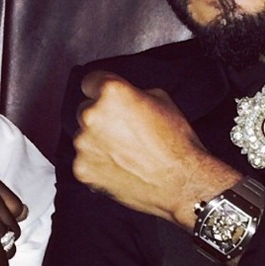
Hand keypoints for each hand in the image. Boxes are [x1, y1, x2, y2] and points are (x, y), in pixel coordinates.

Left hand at [73, 70, 239, 227]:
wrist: (181, 183)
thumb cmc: (176, 142)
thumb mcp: (160, 99)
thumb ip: (131, 93)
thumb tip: (120, 98)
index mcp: (111, 92)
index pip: (90, 82)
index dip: (100, 90)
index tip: (106, 99)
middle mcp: (92, 114)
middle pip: (86, 110)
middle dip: (100, 117)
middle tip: (124, 131)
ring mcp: (84, 144)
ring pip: (84, 136)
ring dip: (98, 141)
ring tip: (126, 153)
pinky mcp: (82, 168)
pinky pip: (85, 160)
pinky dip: (98, 163)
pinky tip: (120, 168)